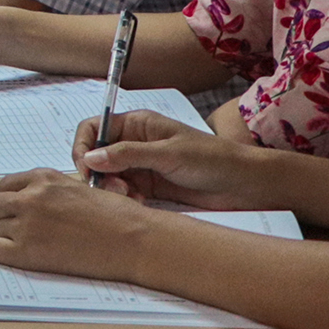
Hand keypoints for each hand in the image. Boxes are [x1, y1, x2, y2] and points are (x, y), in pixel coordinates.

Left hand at [0, 169, 165, 282]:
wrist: (133, 240)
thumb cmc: (117, 217)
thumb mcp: (81, 190)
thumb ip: (53, 192)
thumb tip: (35, 203)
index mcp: (44, 178)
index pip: (6, 186)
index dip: (12, 201)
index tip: (19, 212)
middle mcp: (31, 196)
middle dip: (6, 218)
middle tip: (24, 231)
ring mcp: (27, 222)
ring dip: (8, 237)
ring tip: (33, 246)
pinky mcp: (27, 249)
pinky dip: (5, 255)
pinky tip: (25, 257)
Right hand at [70, 110, 276, 209]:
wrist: (244, 184)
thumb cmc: (212, 159)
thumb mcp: (168, 153)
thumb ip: (127, 154)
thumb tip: (90, 157)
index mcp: (137, 124)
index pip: (94, 128)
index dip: (84, 146)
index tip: (86, 168)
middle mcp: (134, 143)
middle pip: (97, 155)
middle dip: (98, 173)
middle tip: (114, 190)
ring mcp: (141, 166)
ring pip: (108, 177)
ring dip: (112, 189)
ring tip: (130, 198)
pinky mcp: (149, 187)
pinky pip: (124, 193)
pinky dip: (125, 200)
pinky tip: (140, 204)